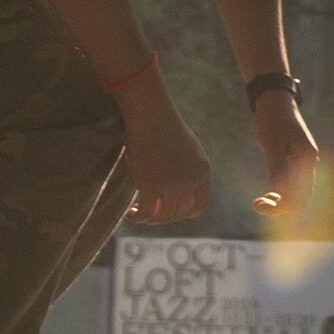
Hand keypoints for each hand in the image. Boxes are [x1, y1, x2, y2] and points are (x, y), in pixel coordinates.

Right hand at [120, 94, 210, 226]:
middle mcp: (192, 181)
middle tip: (148, 210)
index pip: (200, 206)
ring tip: (137, 212)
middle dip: (164, 216)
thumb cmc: (162, 126)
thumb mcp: (185, 149)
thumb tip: (176, 185)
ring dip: (149, 218)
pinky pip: (147, 213)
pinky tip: (130, 214)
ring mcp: (174, 186)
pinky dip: (138, 217)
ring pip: (164, 216)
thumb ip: (186, 169)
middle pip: (180, 213)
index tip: (170, 210)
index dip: (185, 212)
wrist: (151, 114)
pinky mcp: (153, 186)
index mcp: (203, 171)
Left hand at [241, 81, 329, 216]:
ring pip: (297, 193)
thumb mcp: (272, 144)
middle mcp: (310, 163)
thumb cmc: (272, 120)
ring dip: (280, 201)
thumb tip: (281, 193)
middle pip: (300, 198)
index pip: (299, 195)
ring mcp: (304, 163)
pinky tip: (266, 193)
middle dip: (280, 206)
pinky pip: (292, 184)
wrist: (274, 101)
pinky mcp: (296, 162)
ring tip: (258, 201)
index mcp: (307, 159)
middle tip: (256, 203)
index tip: (257, 203)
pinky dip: (280, 192)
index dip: (280, 205)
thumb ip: (278, 168)